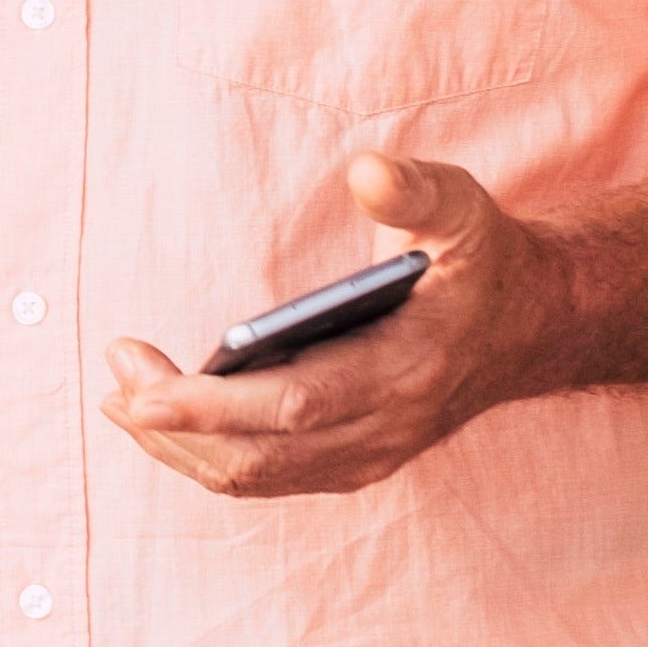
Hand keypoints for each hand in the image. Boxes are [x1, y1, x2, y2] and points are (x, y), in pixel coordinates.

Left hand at [100, 152, 564, 499]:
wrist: (532, 325)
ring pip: (256, 475)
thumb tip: (366, 170)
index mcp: (406, 370)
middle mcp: (386, 428)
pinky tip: (164, 418)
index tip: (137, 389)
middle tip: (115, 374)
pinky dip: (207, 454)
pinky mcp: (355, 462)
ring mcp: (371, 454)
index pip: (292, 407)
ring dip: (179, 444)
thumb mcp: (462, 208)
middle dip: (172, 423)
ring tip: (123, 394)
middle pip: (257, 454)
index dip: (209, 406)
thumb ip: (414, 190)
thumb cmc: (480, 259)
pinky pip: (268, 476)